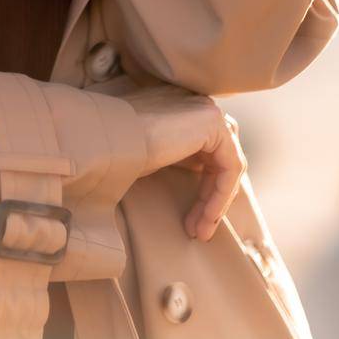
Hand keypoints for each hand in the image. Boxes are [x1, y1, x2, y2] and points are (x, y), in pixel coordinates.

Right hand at [125, 83, 246, 240]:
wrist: (109, 139)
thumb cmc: (120, 151)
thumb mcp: (156, 157)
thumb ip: (179, 159)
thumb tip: (197, 184)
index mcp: (186, 113)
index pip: (209, 157)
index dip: (204, 194)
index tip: (192, 224)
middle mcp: (200, 106)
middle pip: (220, 162)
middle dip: (210, 201)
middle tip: (197, 232)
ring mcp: (208, 111)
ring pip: (228, 166)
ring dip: (216, 203)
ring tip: (199, 231)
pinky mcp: (213, 122)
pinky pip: (230, 166)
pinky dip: (221, 196)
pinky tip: (206, 217)